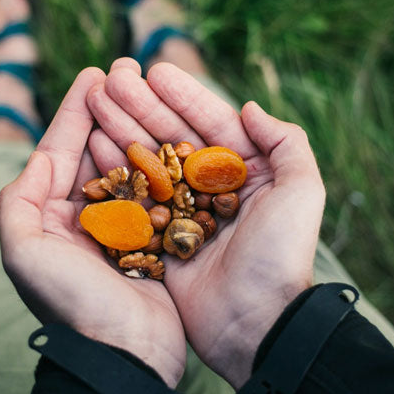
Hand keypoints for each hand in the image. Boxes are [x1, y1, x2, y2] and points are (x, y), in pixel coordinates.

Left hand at [0, 67, 186, 386]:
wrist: (123, 356)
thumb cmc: (71, 304)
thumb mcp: (24, 253)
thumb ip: (20, 201)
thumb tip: (40, 159)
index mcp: (47, 218)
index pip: (58, 151)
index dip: (73, 111)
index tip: (92, 72)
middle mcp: (80, 219)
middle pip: (93, 151)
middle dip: (107, 110)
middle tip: (126, 70)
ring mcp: (118, 229)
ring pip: (126, 164)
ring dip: (134, 127)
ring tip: (149, 91)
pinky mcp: (152, 241)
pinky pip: (156, 190)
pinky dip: (161, 161)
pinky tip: (174, 133)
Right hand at [86, 60, 325, 387]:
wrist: (256, 324)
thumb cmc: (281, 256)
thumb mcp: (301, 192)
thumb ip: (286, 143)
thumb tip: (249, 106)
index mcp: (247, 172)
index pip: (211, 122)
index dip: (183, 95)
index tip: (154, 70)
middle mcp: (212, 188)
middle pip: (171, 135)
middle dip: (141, 105)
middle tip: (111, 77)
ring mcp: (182, 212)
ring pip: (147, 161)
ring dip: (121, 129)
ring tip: (94, 100)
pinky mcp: (159, 237)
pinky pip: (132, 197)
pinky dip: (113, 170)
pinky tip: (92, 144)